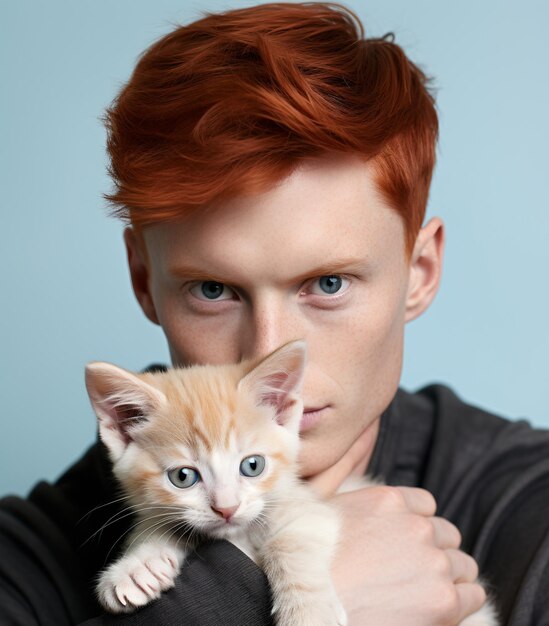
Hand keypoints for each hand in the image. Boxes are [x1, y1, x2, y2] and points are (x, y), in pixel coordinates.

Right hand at [306, 431, 485, 625]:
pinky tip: (437, 609)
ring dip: (448, 577)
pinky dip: (461, 602)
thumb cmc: (308, 565)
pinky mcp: (445, 600)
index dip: (416, 525)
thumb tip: (356, 452)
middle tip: (411, 573)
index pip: (426, 505)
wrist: (313, 609)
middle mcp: (417, 526)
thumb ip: (347, 488)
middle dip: (434, 551)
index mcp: (389, 500)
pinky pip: (473, 595)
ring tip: (422, 594)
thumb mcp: (323, 510)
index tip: (404, 544)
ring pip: (463, 564)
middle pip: (446, 534)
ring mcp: (434, 562)